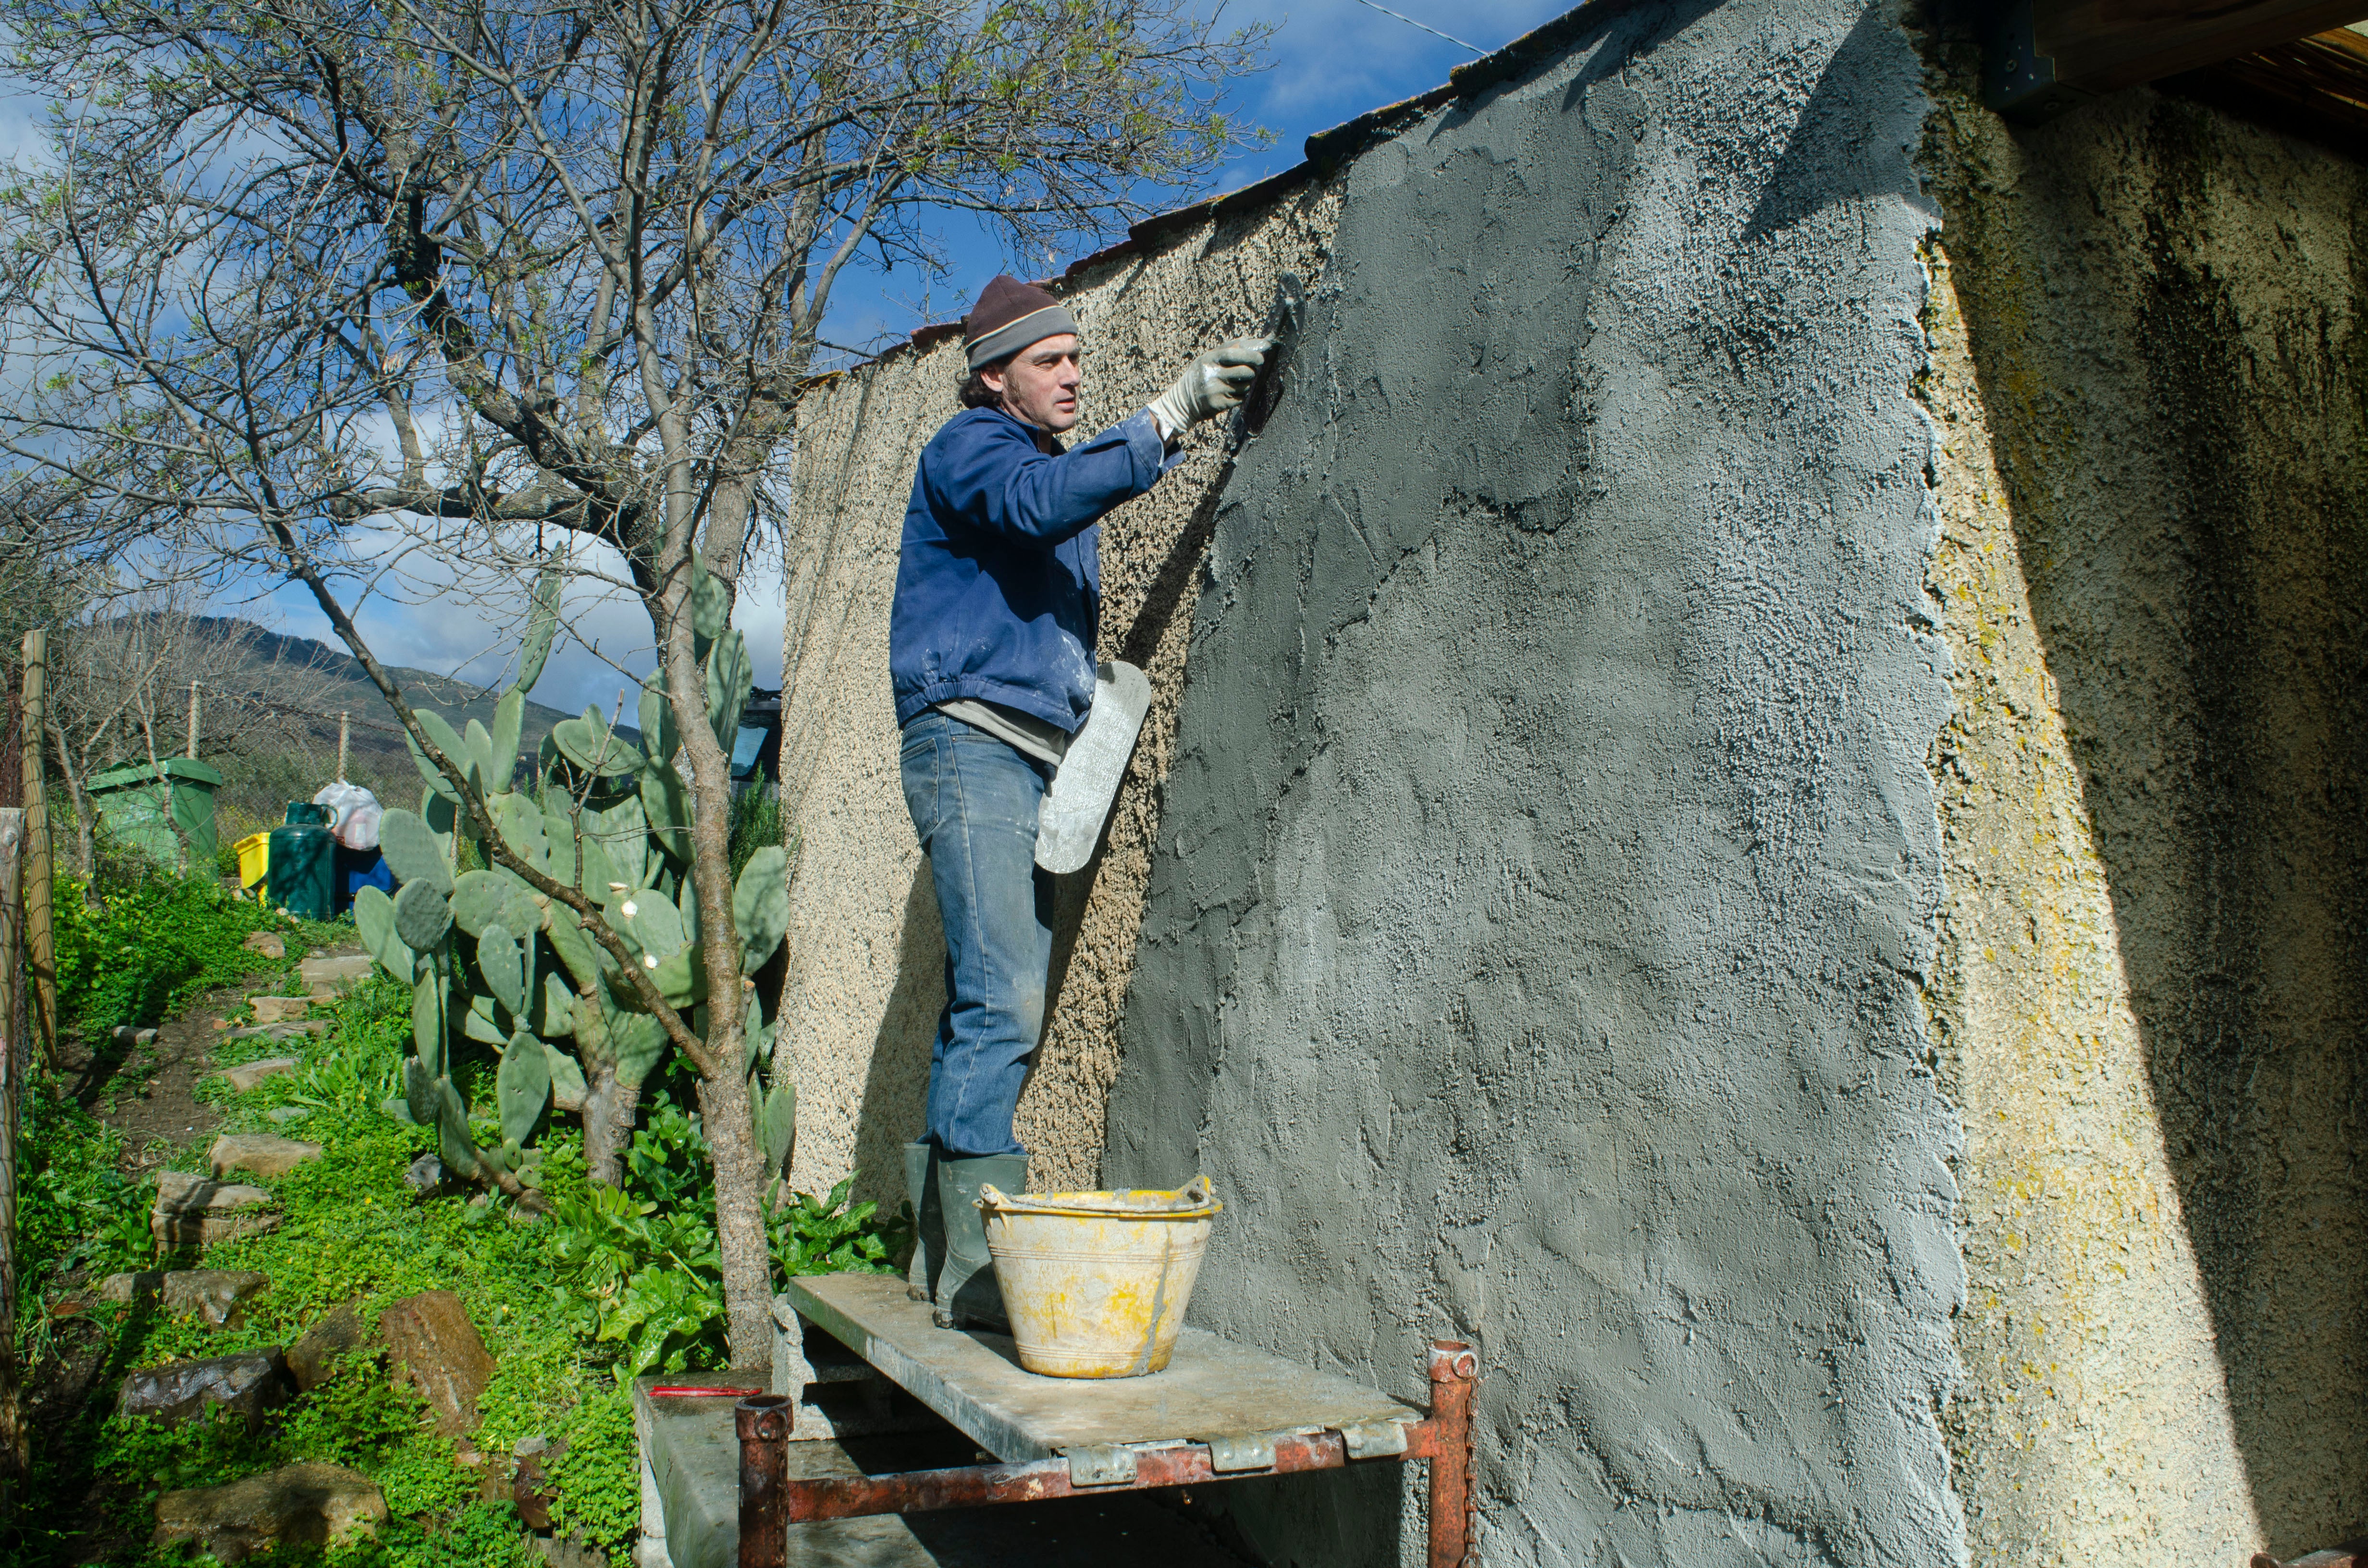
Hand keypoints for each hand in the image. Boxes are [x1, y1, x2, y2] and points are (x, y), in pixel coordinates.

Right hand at [1147, 338, 1270, 435]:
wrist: (1183, 402)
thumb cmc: (1200, 376)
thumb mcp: (1207, 358)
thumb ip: (1227, 348)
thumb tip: (1250, 339)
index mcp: (1208, 359)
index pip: (1233, 354)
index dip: (1250, 355)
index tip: (1260, 358)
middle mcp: (1211, 374)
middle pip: (1244, 371)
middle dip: (1253, 371)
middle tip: (1252, 370)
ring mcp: (1215, 390)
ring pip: (1244, 386)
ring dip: (1246, 384)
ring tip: (1236, 383)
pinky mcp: (1219, 404)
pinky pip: (1240, 398)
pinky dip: (1240, 396)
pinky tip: (1231, 393)